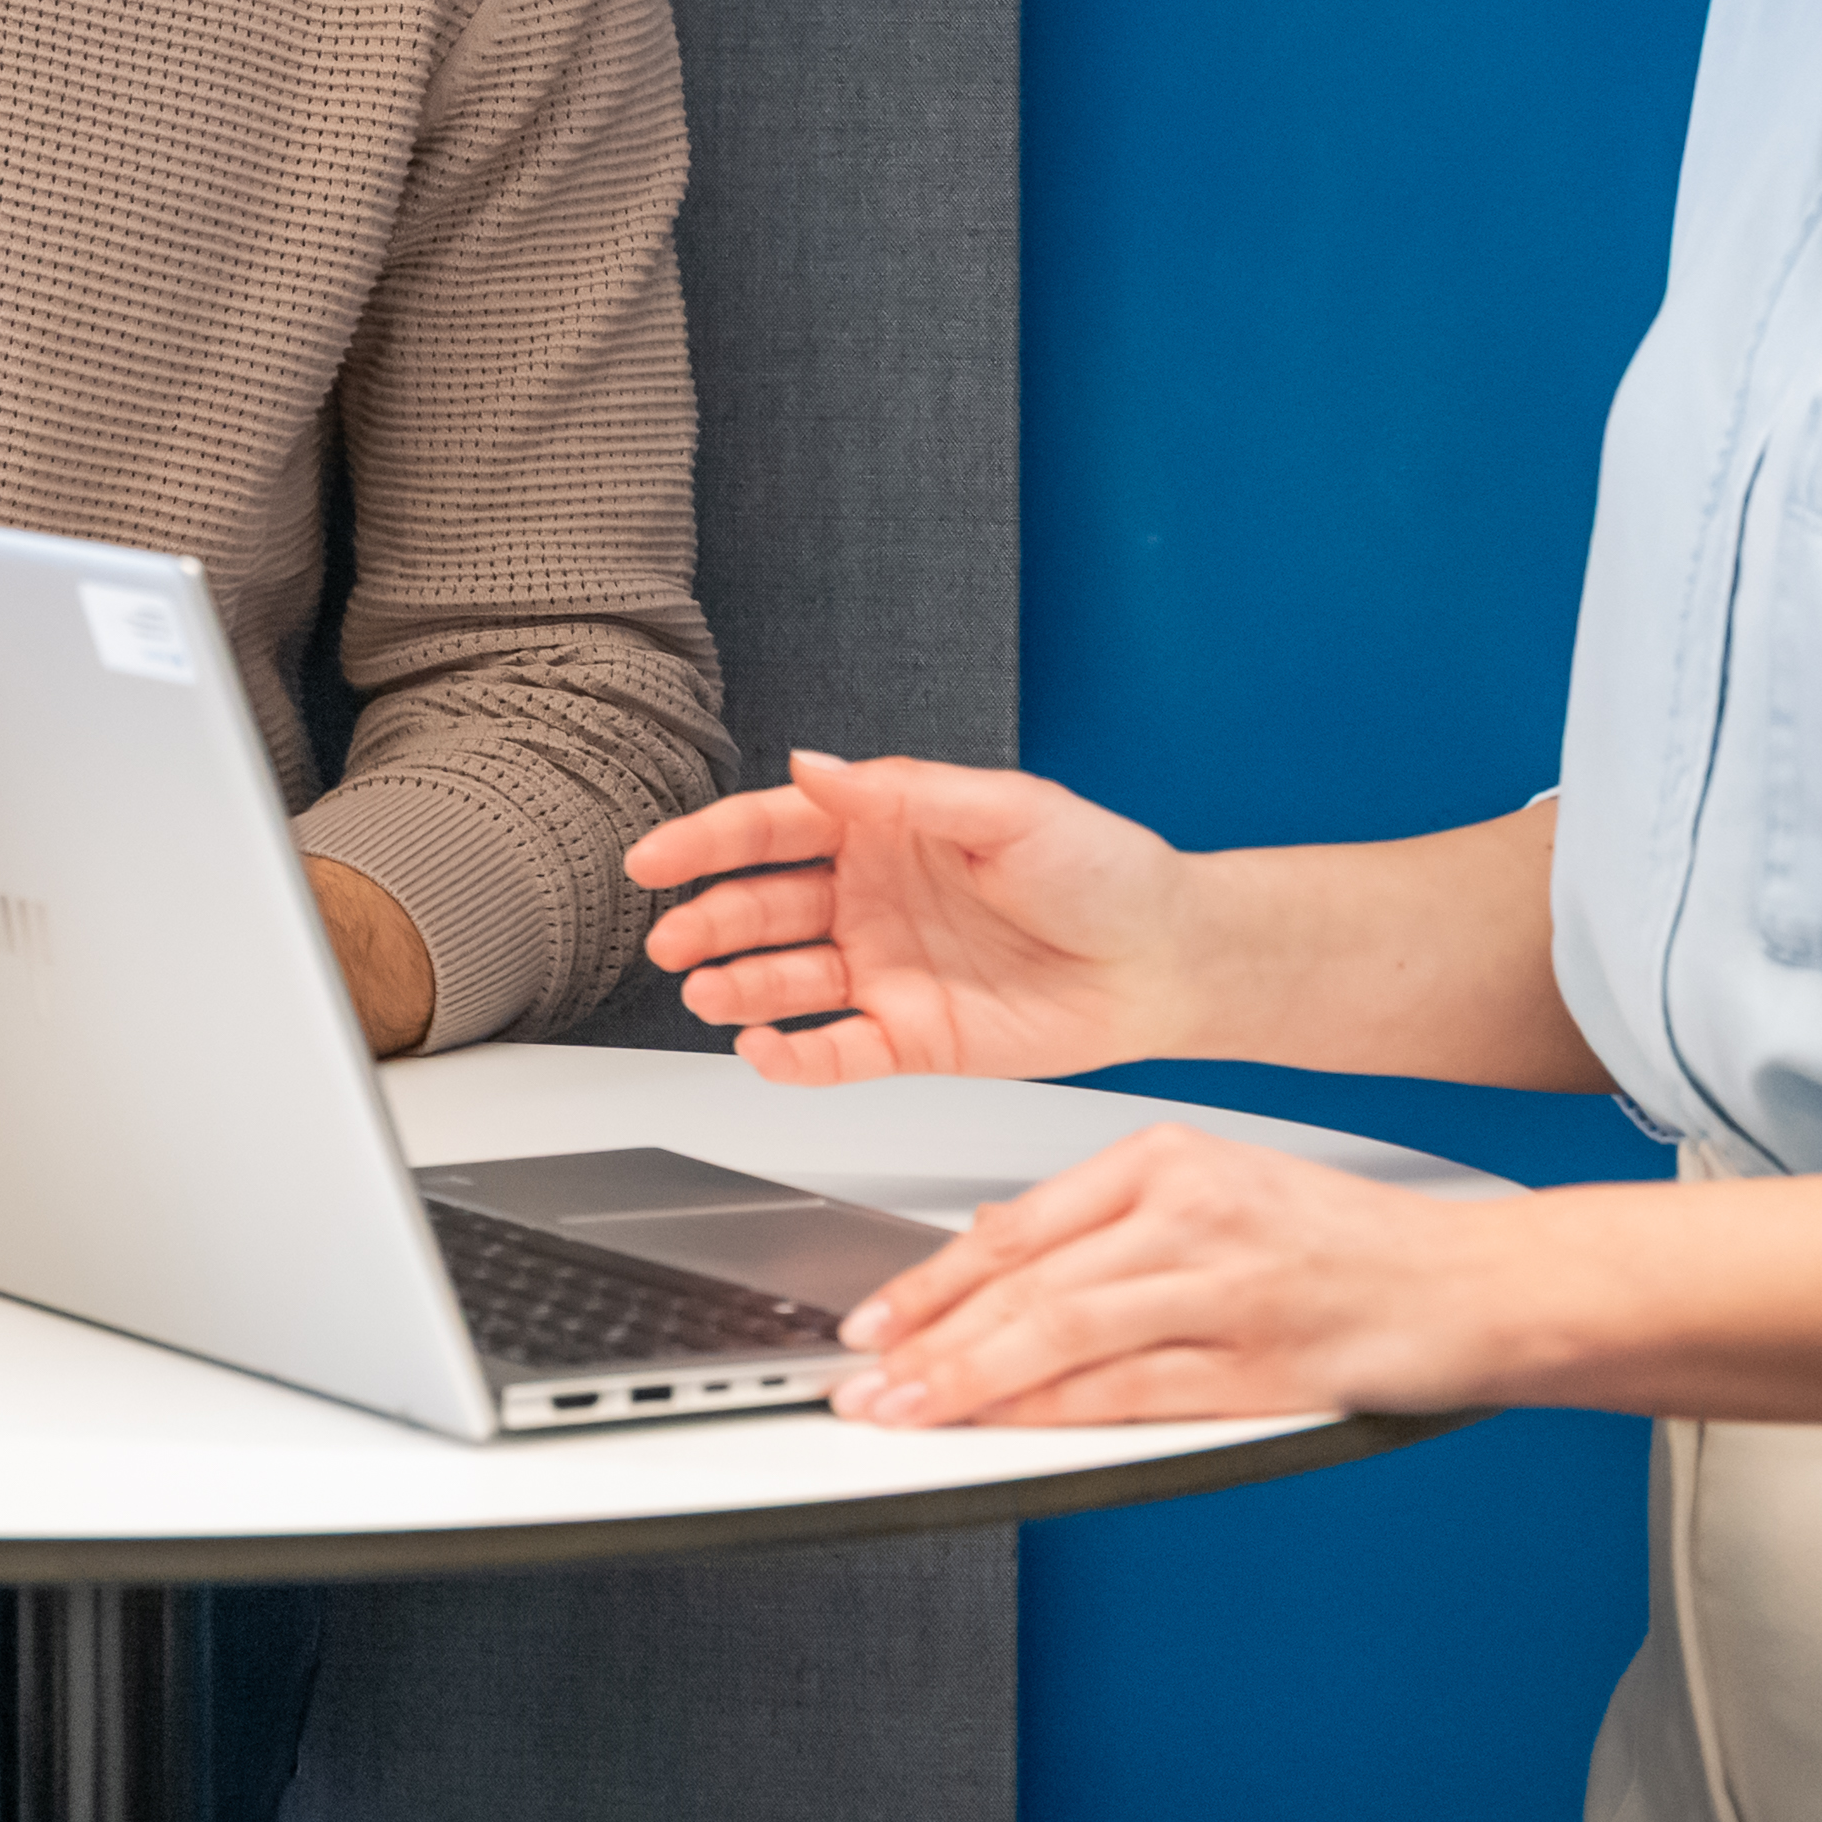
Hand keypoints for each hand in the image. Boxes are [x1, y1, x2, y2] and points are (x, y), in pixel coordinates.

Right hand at [625, 748, 1212, 1086]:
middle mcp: (873, 898)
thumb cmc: (1104, 870)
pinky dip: (791, 1056)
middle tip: (672, 937)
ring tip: (705, 991)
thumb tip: (812, 765)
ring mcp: (886, 969)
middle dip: (709, 920)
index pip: (776, 829)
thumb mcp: (1008, 809)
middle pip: (763, 906)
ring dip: (736, 985)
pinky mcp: (910, 1036)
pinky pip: (833, 1051)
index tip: (654, 855)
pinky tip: (762, 1049)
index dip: (708, 841)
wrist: (1167, 961)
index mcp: (887, 828)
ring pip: (785, 979)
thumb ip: (904, 792)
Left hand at [826, 1121, 1498, 1429]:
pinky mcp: (1258, 1363)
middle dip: (926, 1340)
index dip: (928, 1280)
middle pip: (1024, 1283)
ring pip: (1061, 1337)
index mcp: (1166, 1159)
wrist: (1474, 1282)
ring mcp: (1223, 1287)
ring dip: (967, 1382)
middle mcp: (1187, 1212)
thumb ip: (1106, 1221)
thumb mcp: (1217, 1190)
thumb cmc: (1348, 1245)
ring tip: (901, 1413)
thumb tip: (993, 1242)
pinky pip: (1128, 1394)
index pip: (1015, 1224)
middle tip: (857, 1381)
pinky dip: (1052, 1416)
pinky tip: (1001, 1434)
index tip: (868, 1320)